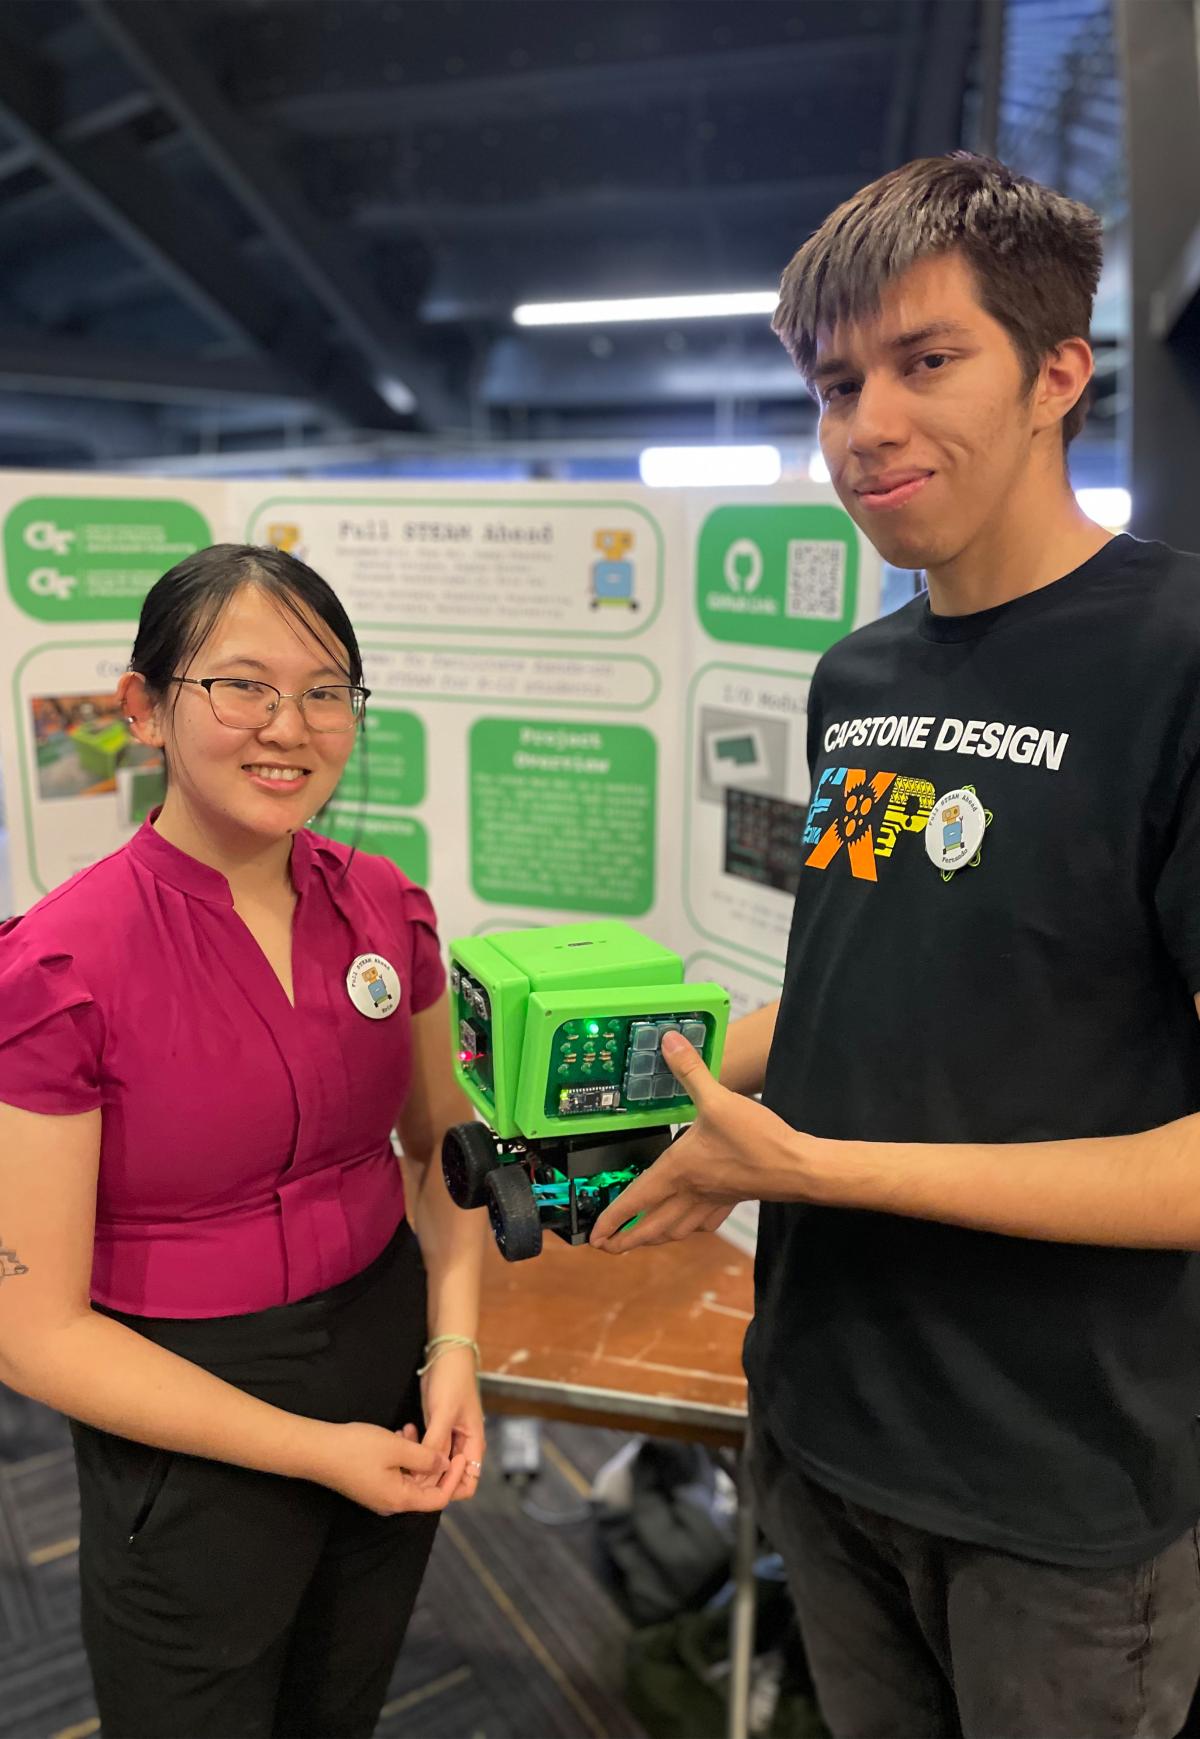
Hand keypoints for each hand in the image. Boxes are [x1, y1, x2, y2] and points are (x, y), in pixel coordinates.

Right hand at [311, 1419, 466, 1514]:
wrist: (316, 1451)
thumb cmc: (356, 1449)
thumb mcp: (397, 1448)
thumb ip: (425, 1458)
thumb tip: (443, 1464)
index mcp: (400, 1500)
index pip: (439, 1498)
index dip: (452, 1477)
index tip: (458, 1455)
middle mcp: (391, 1503)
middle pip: (425, 1488)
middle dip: (433, 1461)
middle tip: (434, 1434)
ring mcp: (379, 1495)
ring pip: (409, 1477)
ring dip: (416, 1454)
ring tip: (410, 1428)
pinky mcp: (369, 1485)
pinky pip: (395, 1473)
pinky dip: (402, 1456)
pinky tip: (396, 1435)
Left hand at [419, 1344, 485, 1501]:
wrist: (446, 1355)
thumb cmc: (452, 1380)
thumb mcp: (444, 1412)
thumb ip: (436, 1443)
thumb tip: (424, 1474)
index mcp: (473, 1444)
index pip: (468, 1482)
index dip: (450, 1488)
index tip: (429, 1481)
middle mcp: (462, 1445)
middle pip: (448, 1477)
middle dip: (428, 1475)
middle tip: (407, 1465)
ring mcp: (448, 1438)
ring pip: (434, 1465)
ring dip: (418, 1461)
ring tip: (403, 1444)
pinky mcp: (435, 1430)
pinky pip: (426, 1449)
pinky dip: (414, 1448)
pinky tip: (404, 1434)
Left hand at [590, 1031, 797, 1252]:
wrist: (797, 1166)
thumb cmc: (758, 1140)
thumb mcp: (719, 1098)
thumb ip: (691, 1070)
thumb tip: (670, 1042)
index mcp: (679, 1171)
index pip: (636, 1200)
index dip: (612, 1219)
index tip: (594, 1235)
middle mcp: (691, 1191)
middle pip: (652, 1227)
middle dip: (626, 1239)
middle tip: (606, 1246)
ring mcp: (711, 1200)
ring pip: (675, 1230)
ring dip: (654, 1238)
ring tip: (640, 1239)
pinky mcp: (731, 1200)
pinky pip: (701, 1223)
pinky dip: (687, 1227)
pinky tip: (687, 1223)